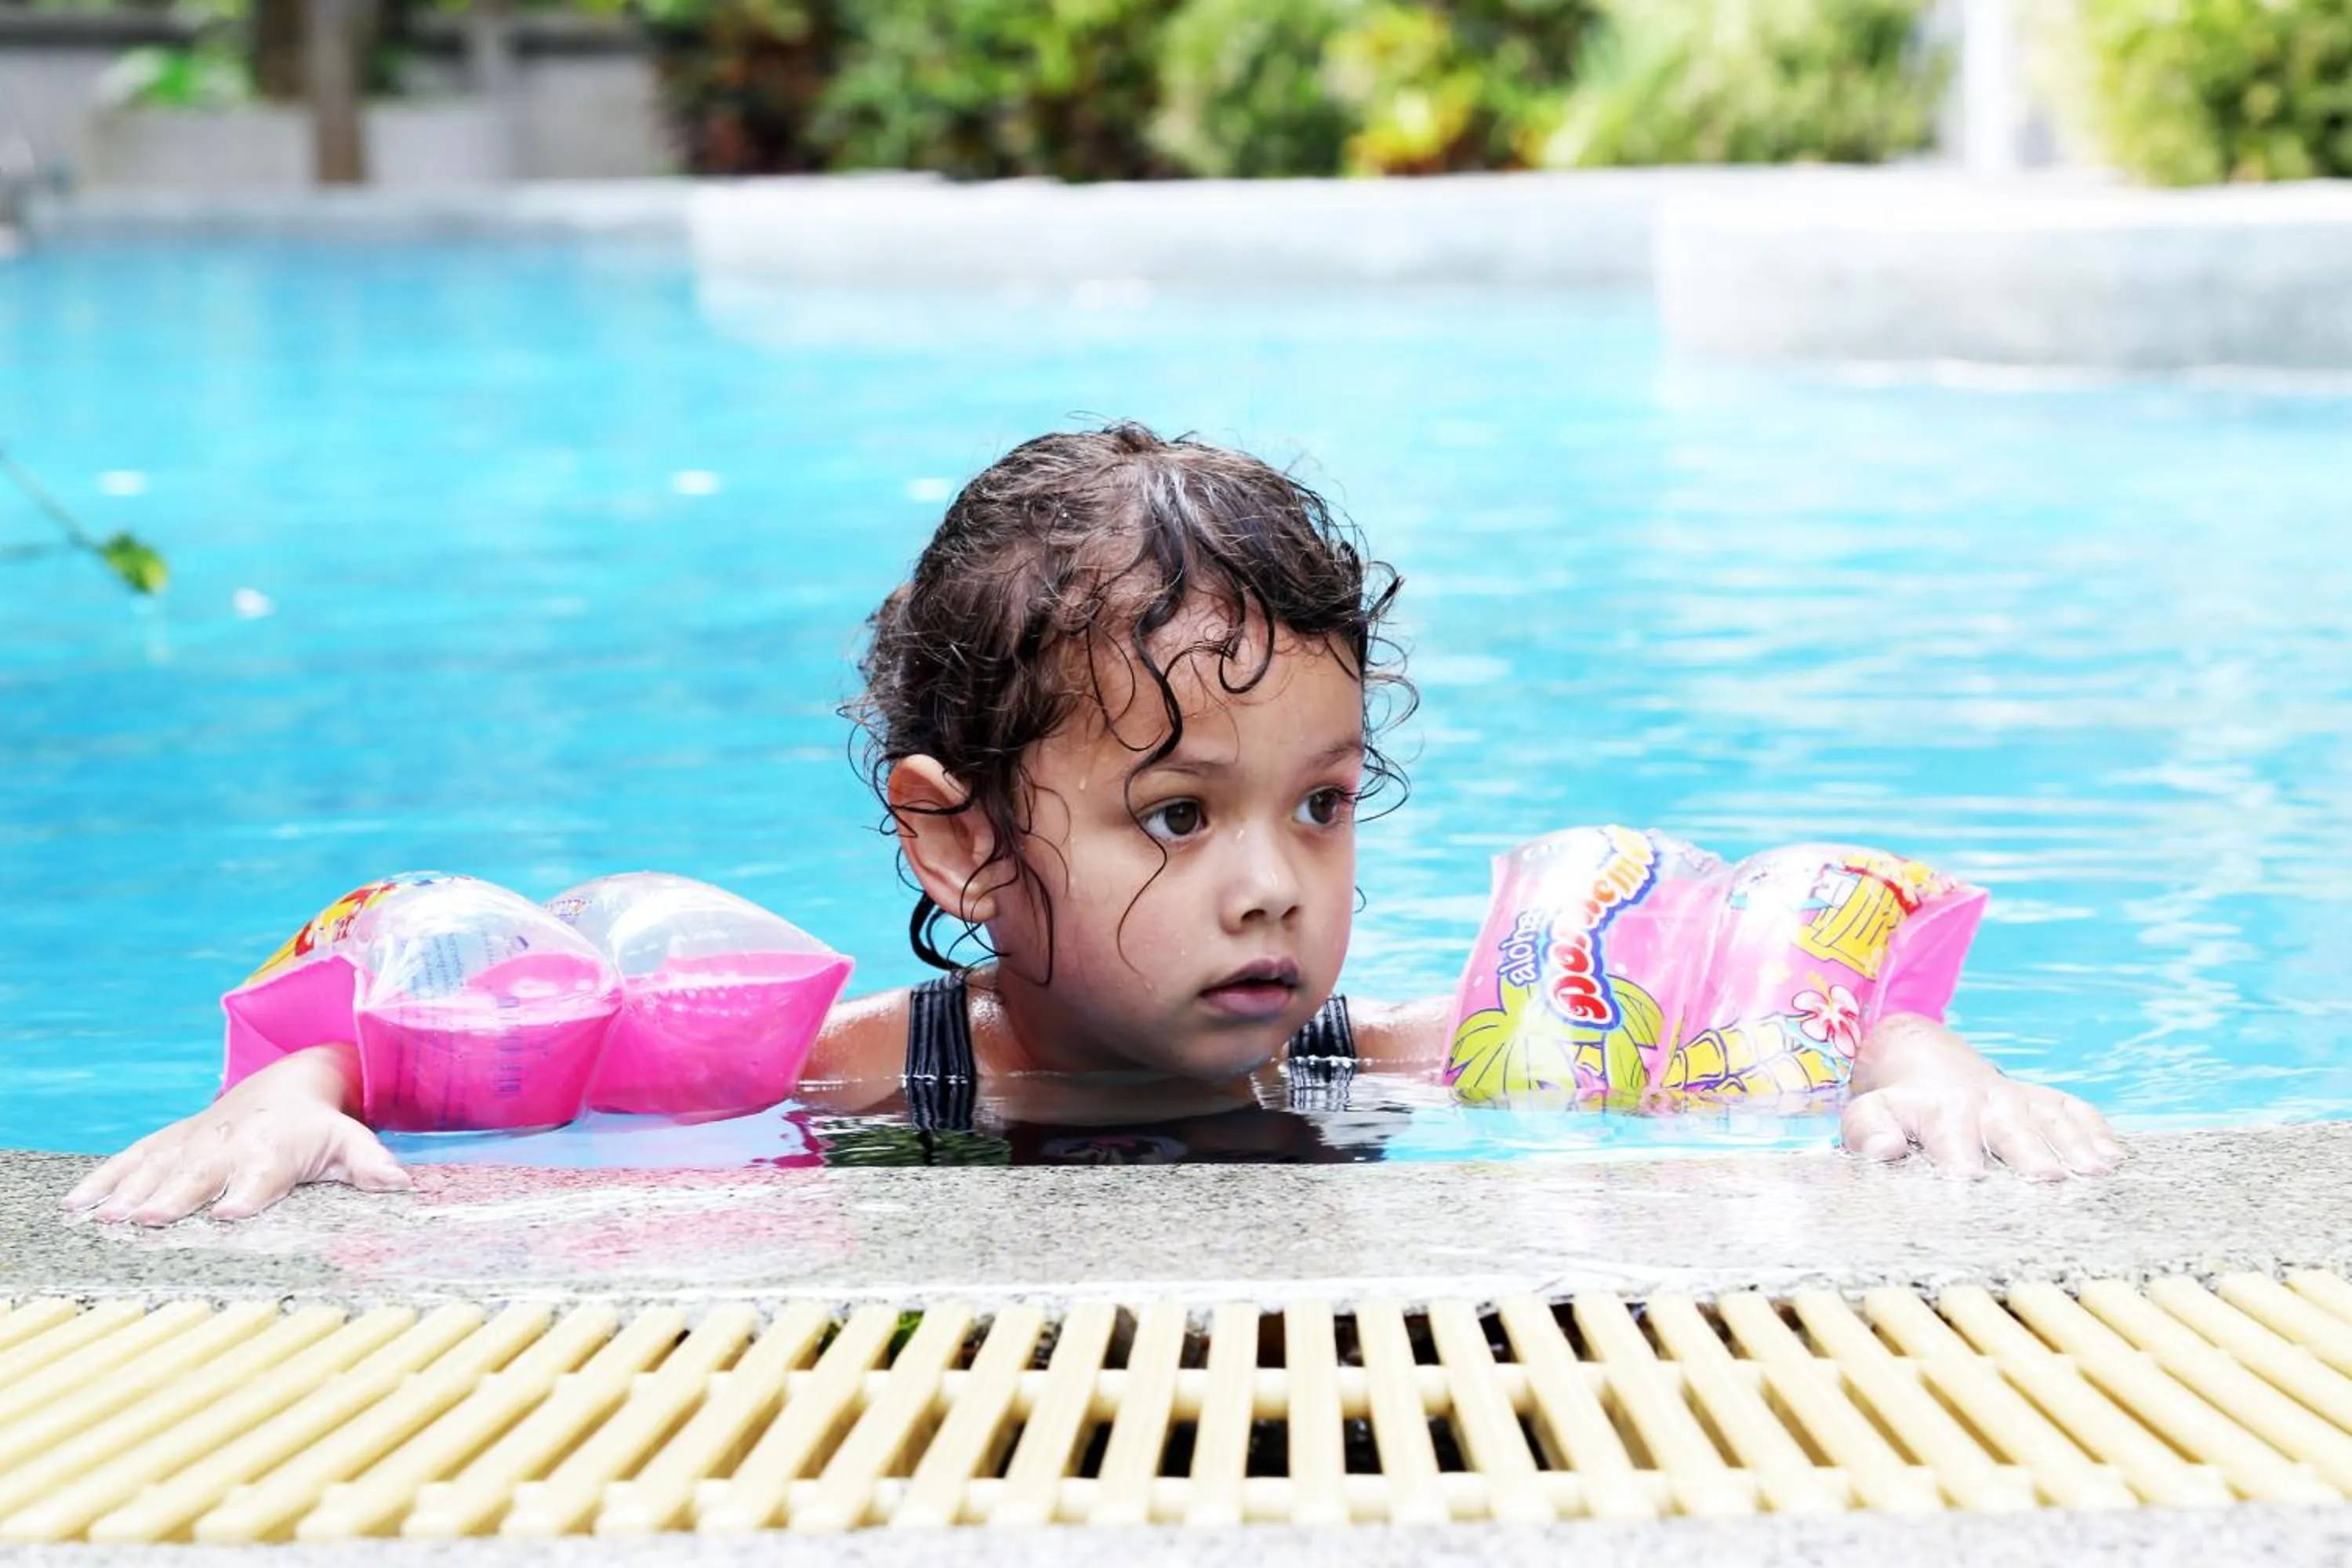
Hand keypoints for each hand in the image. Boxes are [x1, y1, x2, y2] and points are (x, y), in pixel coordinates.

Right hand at [61, 1045, 408, 1224]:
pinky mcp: (168, 1141)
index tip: (230, 1213)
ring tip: (107, 1218)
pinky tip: (76, 1204)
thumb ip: (371, 1163)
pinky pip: (131, 1158)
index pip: (262, 1174)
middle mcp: (229, 1144)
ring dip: (131, 1191)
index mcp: (274, 1148)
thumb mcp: (349, 1141)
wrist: (290, 1080)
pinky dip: (103, 1179)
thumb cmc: (320, 1124)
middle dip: (175, 1196)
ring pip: (158, 1167)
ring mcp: (193, 1141)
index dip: (248, 1194)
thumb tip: (401, 1187)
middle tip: (150, 1219)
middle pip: (200, 1173)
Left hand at [1841, 1014, 2123, 1179]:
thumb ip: (1867, 1129)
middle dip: (2028, 1152)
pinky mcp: (2044, 1098)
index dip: (1958, 1154)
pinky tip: (2114, 1156)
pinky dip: (2095, 1129)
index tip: (1972, 1178)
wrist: (1924, 1059)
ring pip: (2048, 1119)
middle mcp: (1983, 1102)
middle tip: (2048, 1178)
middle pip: (2009, 1128)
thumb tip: (1884, 1150)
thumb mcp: (1869, 1111)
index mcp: (1938, 1109)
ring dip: (2072, 1143)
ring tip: (2095, 1171)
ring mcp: (2018, 1098)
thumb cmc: (1900, 1103)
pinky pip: (2074, 1108)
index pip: (1948, 1134)